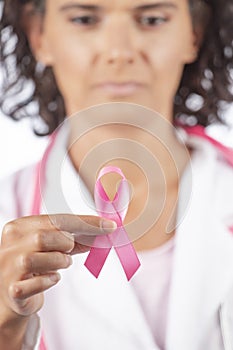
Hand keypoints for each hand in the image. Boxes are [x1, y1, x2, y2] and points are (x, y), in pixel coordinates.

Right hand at [0, 214, 115, 320]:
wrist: (15, 293)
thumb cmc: (36, 264)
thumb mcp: (53, 245)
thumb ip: (75, 237)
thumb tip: (103, 230)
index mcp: (19, 227)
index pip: (56, 219)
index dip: (86, 223)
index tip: (108, 225)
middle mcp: (10, 245)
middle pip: (43, 237)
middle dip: (64, 244)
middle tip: (68, 251)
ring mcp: (8, 267)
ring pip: (37, 259)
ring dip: (59, 262)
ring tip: (60, 264)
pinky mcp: (13, 290)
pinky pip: (37, 284)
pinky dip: (49, 281)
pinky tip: (51, 278)